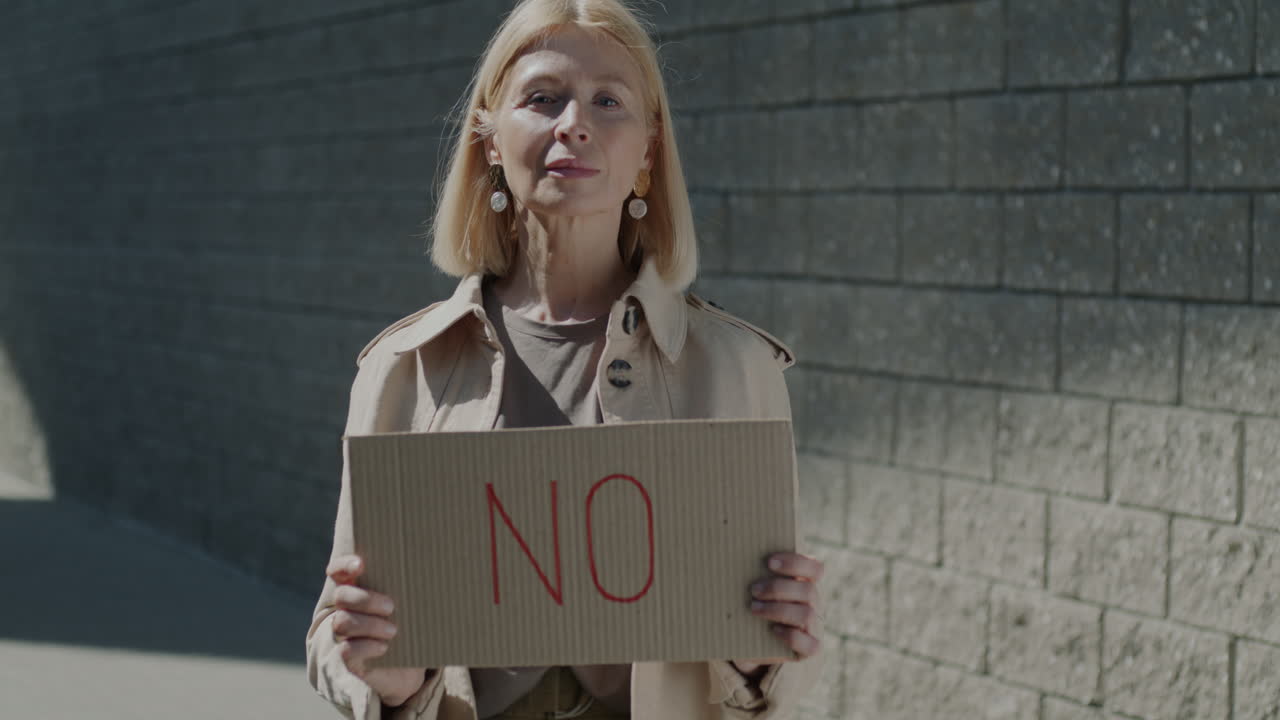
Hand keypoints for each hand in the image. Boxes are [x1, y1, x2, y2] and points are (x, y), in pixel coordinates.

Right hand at [327, 554, 433, 706]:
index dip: (344, 565)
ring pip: (343, 621)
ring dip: (370, 624)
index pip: (338, 571)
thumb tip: (451, 560)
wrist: (410, 668)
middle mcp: (347, 609)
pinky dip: (367, 647)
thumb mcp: (414, 603)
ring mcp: (345, 634)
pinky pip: (346, 650)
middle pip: (341, 595)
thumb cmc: (412, 625)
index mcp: (360, 589)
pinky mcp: (349, 658)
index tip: (361, 565)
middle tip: (392, 606)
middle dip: (365, 599)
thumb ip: (418, 584)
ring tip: (394, 630)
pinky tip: (384, 647)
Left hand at [732, 551, 823, 675]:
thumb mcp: (759, 591)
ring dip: (777, 609)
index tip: (769, 562)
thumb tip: (732, 562)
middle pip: (809, 591)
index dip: (796, 563)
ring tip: (754, 608)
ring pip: (807, 614)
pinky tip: (773, 630)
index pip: (815, 569)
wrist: (758, 644)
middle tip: (753, 590)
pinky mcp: (811, 648)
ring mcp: (815, 627)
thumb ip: (757, 576)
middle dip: (778, 588)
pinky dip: (790, 635)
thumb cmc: (758, 607)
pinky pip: (809, 644)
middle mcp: (815, 604)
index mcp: (807, 584)